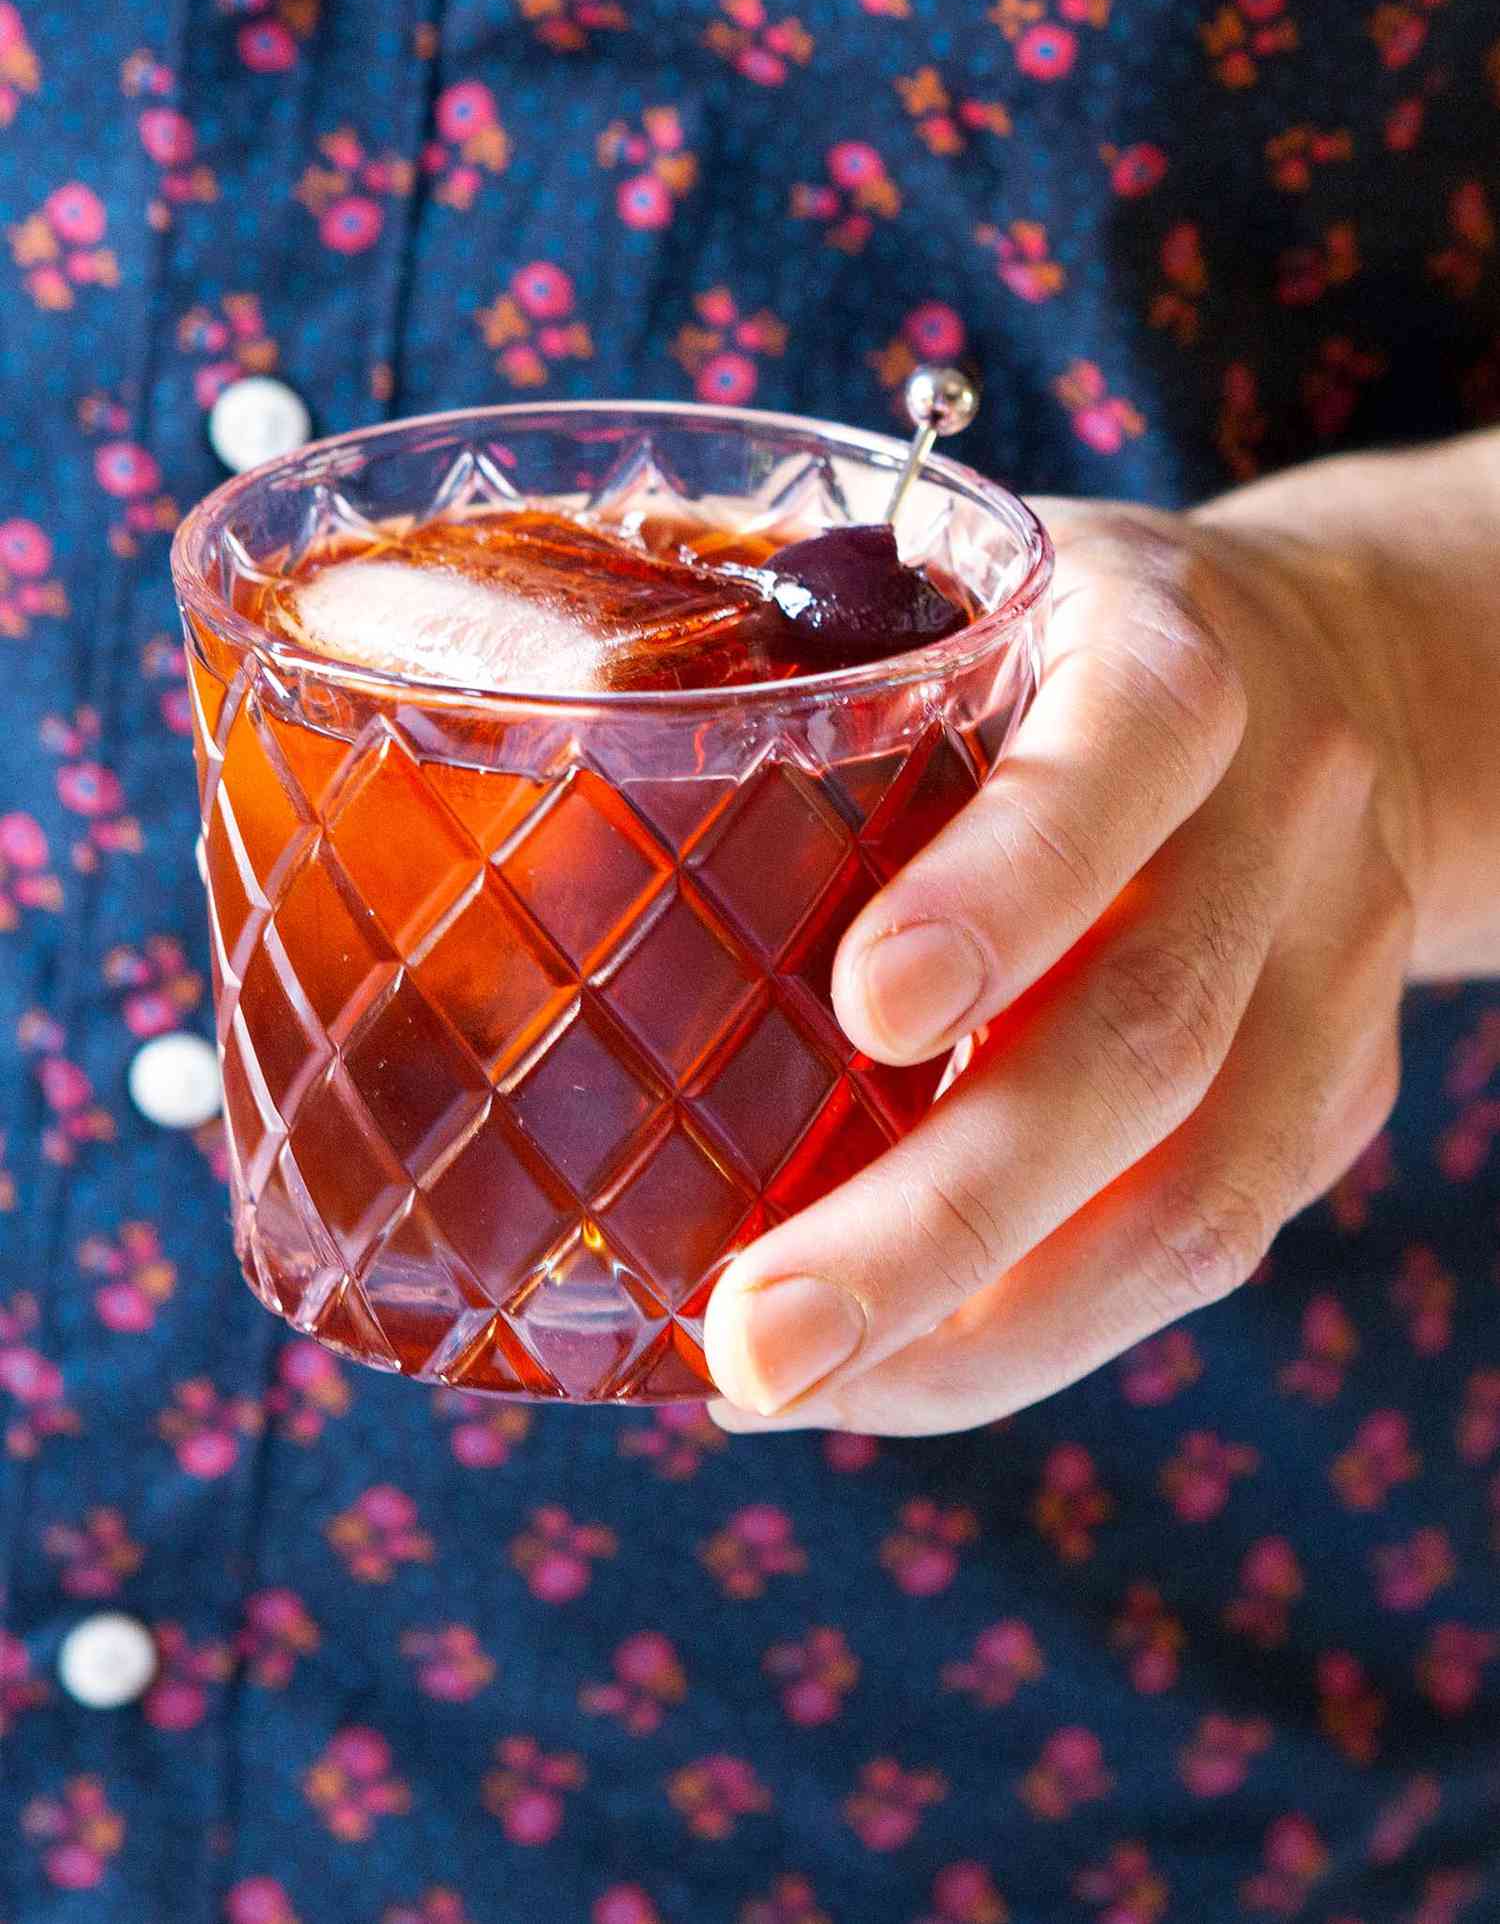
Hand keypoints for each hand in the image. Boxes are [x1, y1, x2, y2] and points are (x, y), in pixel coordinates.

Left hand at [704, 487, 1426, 1434]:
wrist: (1349, 684)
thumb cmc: (1064, 647)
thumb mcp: (956, 585)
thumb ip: (789, 639)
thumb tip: (532, 709)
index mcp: (1165, 653)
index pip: (1122, 755)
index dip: (1012, 885)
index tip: (870, 1010)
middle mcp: (1278, 816)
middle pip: (1151, 1037)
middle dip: (947, 1216)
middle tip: (756, 1338)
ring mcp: (1329, 975)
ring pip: (1201, 1200)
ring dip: (984, 1333)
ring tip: (786, 1393)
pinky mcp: (1337, 1099)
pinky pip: (1200, 1249)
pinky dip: (1028, 1337)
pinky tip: (882, 1368)